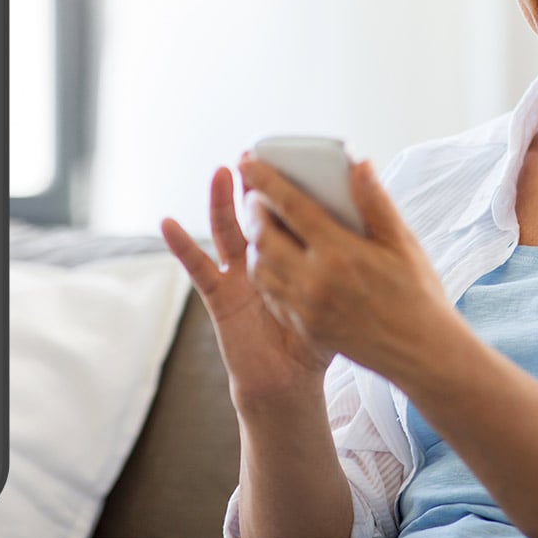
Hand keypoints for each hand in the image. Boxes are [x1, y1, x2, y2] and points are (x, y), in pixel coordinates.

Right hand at [160, 166, 333, 409]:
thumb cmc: (321, 336)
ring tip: (222, 172)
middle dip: (254, 186)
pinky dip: (181, 246)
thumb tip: (369, 230)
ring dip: (222, 202)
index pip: (290, 211)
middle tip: (253, 155)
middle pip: (257, 215)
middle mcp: (265, 259)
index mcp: (296, 254)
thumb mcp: (346, 291)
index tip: (289, 154)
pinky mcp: (220, 296)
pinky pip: (199, 268)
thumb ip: (354, 256)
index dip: (287, 185)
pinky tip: (167, 223)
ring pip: (229, 231)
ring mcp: (239, 275)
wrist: (290, 382)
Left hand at [239, 156, 455, 377]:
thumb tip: (358, 163)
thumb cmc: (417, 293)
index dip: (265, 181)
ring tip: (262, 227)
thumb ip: (376, 202)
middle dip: (253, 211)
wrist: (422, 353)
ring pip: (260, 269)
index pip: (291, 207)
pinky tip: (274, 262)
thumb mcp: (402, 243)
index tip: (247, 161)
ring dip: (255, 244)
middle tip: (255, 196)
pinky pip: (271, 296)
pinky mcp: (305, 328)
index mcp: (340, 253)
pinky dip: (265, 273)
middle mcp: (316, 281)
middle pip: (264, 237)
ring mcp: (306, 309)